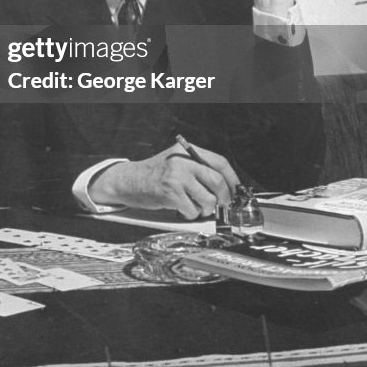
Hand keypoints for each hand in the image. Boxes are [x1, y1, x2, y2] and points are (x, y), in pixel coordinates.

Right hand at [88, 145, 237, 217]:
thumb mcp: (177, 162)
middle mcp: (182, 161)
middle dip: (225, 198)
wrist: (129, 180)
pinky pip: (193, 210)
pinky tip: (183, 209)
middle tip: (222, 205)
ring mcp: (176, 177)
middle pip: (217, 181)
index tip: (236, 191)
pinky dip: (192, 215)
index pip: (220, 162)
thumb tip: (227, 187)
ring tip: (197, 208)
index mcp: (187, 151)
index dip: (232, 179)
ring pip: (208, 199)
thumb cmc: (156, 174)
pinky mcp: (170, 193)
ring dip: (207, 209)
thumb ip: (198, 168)